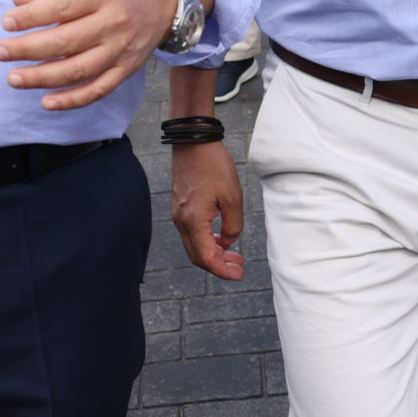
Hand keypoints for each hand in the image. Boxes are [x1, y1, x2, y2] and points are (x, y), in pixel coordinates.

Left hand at [0, 0, 201, 110]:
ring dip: (42, 78)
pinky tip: (46, 102)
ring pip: (78, 70)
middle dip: (27, 49)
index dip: (30, 18)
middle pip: (65, 41)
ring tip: (14, 78)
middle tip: (0, 52)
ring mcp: (122, 48)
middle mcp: (114, 21)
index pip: (61, 7)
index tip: (7, 23)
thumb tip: (18, 1)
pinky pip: (98, 90)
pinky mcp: (127, 69)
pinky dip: (72, 100)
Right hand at [171, 141, 246, 280]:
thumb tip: (229, 241)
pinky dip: (206, 240)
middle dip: (218, 265)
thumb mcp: (232, 196)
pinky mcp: (180, 206)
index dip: (222, 270)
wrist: (193, 141)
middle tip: (239, 267)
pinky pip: (191, 232)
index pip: (206, 258)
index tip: (238, 274)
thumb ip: (233, 224)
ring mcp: (178, 214)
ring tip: (234, 254)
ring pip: (194, 244)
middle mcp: (181, 221)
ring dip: (213, 252)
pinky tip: (221, 237)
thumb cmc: (213, 165)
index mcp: (193, 221)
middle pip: (197, 256)